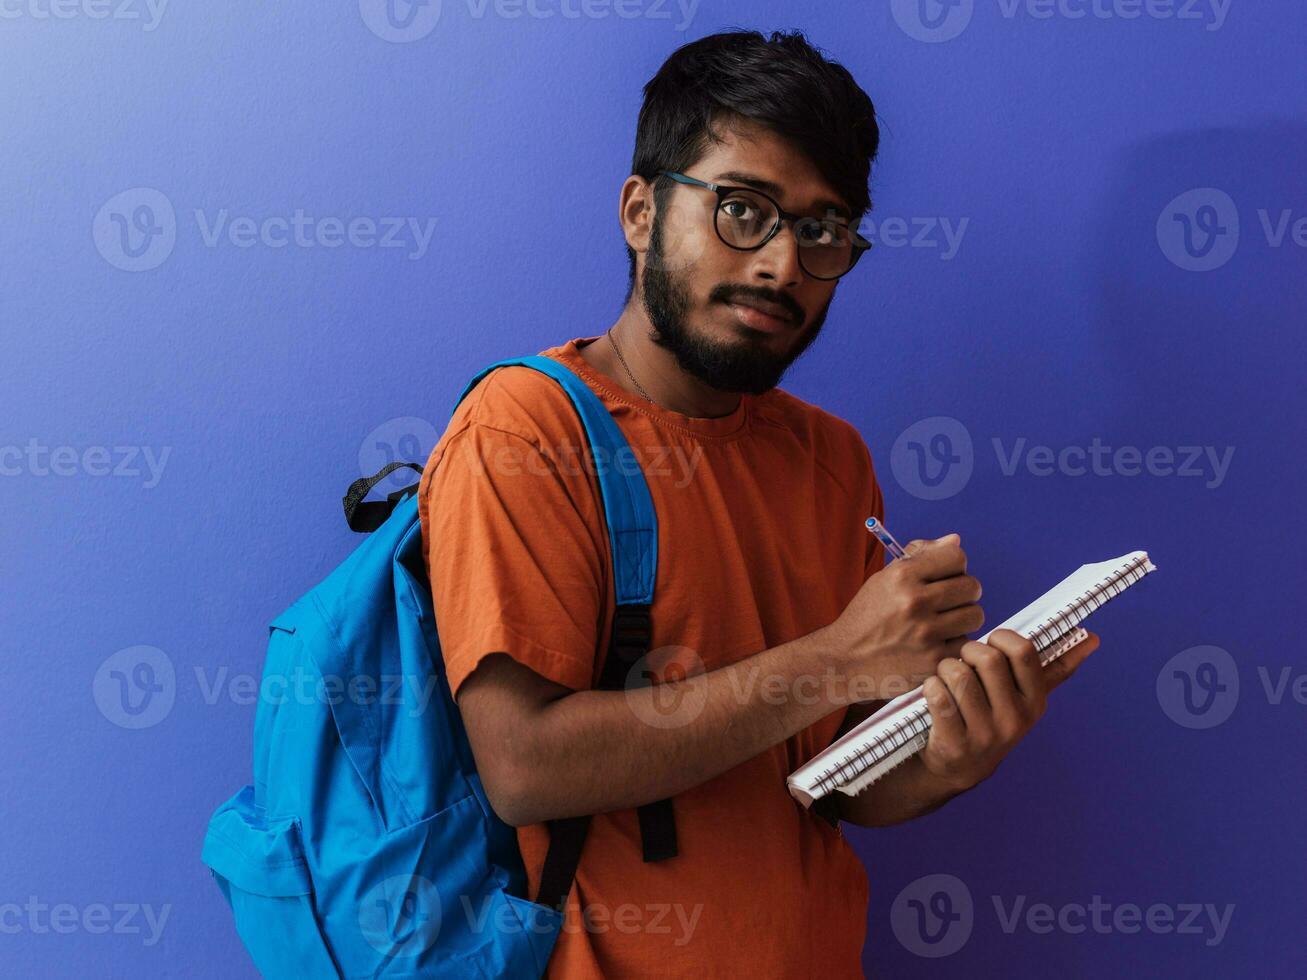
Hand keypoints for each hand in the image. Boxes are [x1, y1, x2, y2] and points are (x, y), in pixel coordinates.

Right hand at [824, 533, 984, 701]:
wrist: (845, 660)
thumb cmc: (867, 616)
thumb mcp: (884, 579)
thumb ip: (920, 556)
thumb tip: (956, 540)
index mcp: (901, 576)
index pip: (957, 557)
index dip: (955, 566)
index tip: (946, 577)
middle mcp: (914, 601)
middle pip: (971, 586)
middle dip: (963, 593)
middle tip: (947, 603)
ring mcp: (925, 632)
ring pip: (975, 614)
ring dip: (964, 619)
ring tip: (944, 623)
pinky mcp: (933, 659)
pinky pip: (966, 642)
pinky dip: (955, 643)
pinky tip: (937, 644)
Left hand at [918, 627, 1100, 792]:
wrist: (957, 767)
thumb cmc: (992, 719)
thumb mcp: (1025, 698)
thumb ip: (1055, 668)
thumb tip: (1092, 638)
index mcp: (1035, 703)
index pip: (1023, 651)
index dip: (1001, 638)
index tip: (992, 644)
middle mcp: (1015, 720)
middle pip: (987, 658)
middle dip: (968, 650)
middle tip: (964, 661)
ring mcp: (985, 734)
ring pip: (958, 673)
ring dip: (945, 668)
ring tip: (947, 679)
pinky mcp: (955, 743)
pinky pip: (937, 694)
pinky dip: (930, 687)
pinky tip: (934, 695)